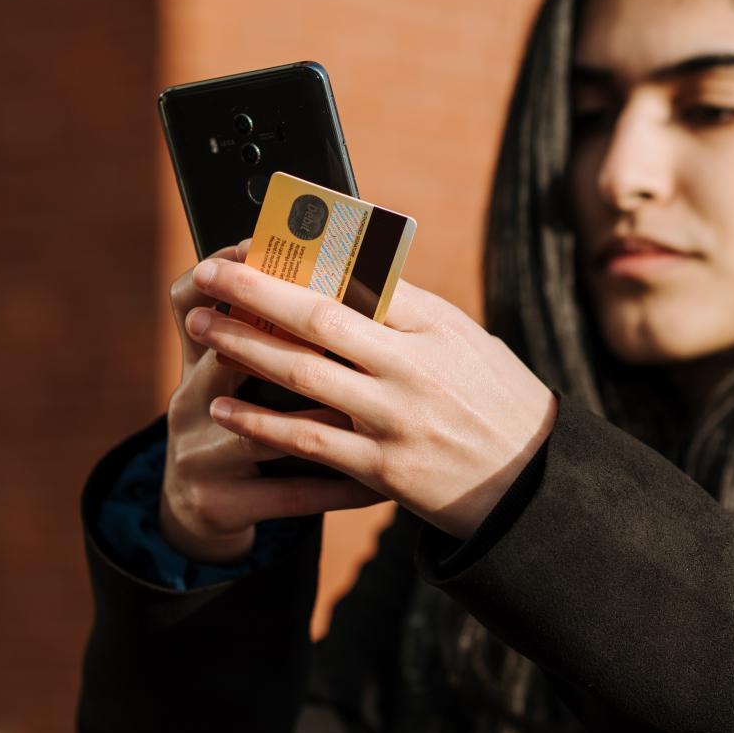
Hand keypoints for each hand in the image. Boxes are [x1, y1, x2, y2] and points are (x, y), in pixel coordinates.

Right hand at [159, 242, 385, 564]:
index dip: (235, 279)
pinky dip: (339, 488)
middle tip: (356, 329)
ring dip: (327, 420)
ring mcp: (199, 457)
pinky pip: (290, 494)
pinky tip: (381, 485)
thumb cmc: (231, 421)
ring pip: (267, 435)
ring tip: (383, 412)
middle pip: (226, 361)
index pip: (188, 302)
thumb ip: (268, 333)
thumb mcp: (226, 377)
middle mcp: (186, 404)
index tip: (285, 252)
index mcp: (195, 363)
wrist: (196, 506)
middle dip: (290, 340)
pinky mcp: (220, 504)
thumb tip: (335, 275)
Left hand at [186, 255, 558, 540]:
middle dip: (254, 293)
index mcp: (437, 325)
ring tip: (200, 329)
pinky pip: (308, 440)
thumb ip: (408, 314)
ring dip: (243, 348)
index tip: (255, 246)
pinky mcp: (384, 470)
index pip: (360, 277)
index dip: (299, 260)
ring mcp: (397, 419)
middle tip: (206, 275)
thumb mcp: (466, 343)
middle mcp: (416, 367)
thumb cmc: (495, 402)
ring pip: (304, 375)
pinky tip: (222, 407)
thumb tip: (345, 275)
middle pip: (319, 319)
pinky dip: (260, 422)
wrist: (532, 486)